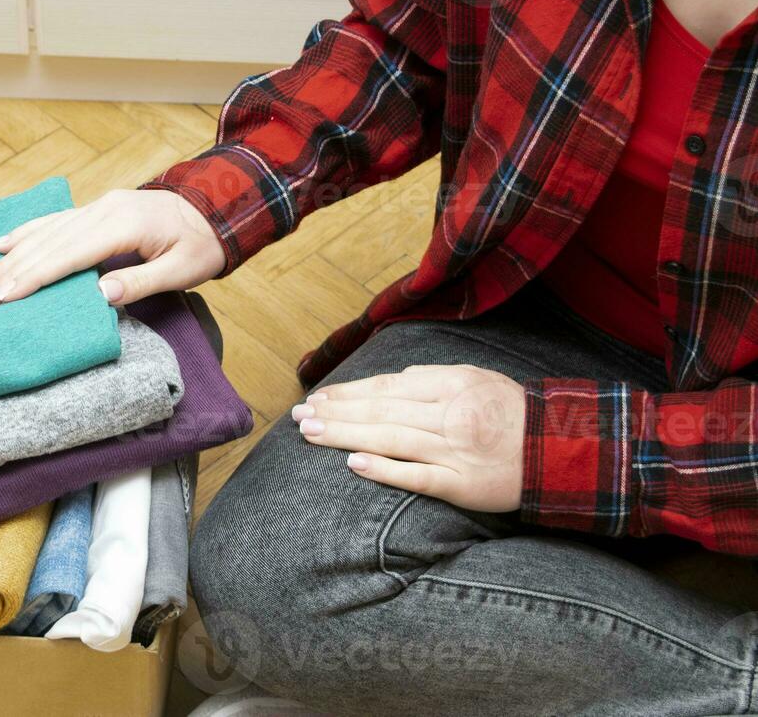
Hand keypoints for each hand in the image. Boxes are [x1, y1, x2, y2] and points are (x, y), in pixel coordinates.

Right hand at [0, 188, 226, 306]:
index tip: (7, 295)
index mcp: (124, 225)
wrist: (217, 207)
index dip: (35, 276)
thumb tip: (99, 296)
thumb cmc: (202, 244)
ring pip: (48, 231)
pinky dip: (28, 231)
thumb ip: (141, 282)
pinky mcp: (98, 208)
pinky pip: (56, 220)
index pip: (69, 255)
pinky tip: (5, 242)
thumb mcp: (183, 269)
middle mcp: (104, 210)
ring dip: (15, 254)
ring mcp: (99, 206)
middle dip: (14, 271)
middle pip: (50, 243)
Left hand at [291, 364, 526, 512]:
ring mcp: (455, 451)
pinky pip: (418, 476)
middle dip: (334, 413)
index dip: (348, 392)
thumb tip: (396, 379)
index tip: (317, 397)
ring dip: (345, 435)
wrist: (564, 450)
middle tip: (298, 416)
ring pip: (390, 439)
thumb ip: (435, 378)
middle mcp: (450, 414)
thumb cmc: (514, 413)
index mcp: (452, 384)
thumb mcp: (479, 378)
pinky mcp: (462, 484)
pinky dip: (384, 470)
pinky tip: (353, 465)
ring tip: (310, 433)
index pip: (386, 387)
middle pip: (380, 411)